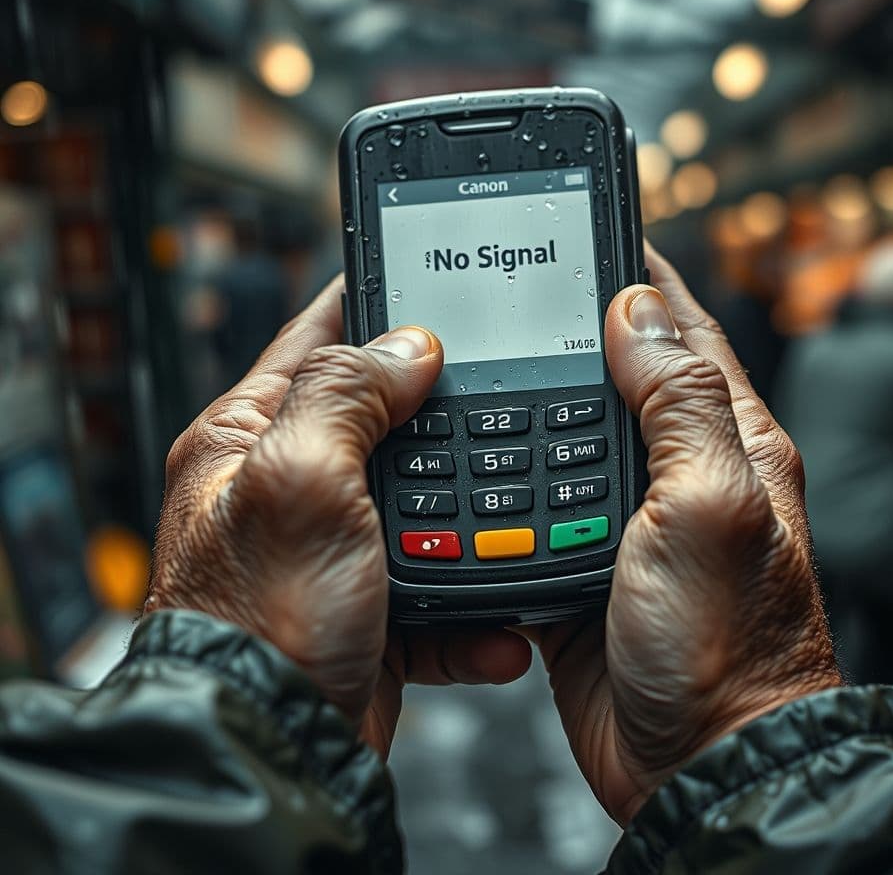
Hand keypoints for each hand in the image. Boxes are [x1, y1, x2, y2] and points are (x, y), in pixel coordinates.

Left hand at [147, 276, 530, 755]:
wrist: (275, 747)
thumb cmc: (260, 620)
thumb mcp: (299, 479)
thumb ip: (346, 395)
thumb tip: (408, 347)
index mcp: (251, 438)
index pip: (315, 341)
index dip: (370, 304)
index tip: (421, 275)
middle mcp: (288, 486)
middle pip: (379, 418)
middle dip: (440, 411)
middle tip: (499, 387)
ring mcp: (331, 545)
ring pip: (423, 500)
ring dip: (471, 513)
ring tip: (512, 512)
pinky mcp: (369, 604)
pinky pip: (438, 582)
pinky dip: (472, 599)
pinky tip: (494, 614)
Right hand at [529, 245, 839, 825]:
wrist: (695, 763)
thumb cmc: (725, 643)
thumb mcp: (710, 502)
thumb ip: (679, 402)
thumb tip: (638, 310)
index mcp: (728, 440)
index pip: (685, 331)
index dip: (642, 276)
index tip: (597, 231)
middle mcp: (682, 471)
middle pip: (623, 375)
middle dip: (575, 325)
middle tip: (519, 286)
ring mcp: (633, 518)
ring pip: (572, 434)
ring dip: (533, 398)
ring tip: (481, 356)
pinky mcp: (587, 562)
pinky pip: (542, 498)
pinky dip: (510, 472)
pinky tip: (475, 454)